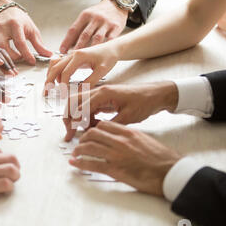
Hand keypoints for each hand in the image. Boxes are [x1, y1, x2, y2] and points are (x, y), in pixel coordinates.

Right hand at [0, 0, 51, 64]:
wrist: (5, 11)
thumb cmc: (19, 20)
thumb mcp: (31, 29)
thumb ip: (39, 44)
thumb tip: (47, 54)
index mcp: (14, 24)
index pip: (20, 42)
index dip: (26, 54)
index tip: (32, 61)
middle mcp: (2, 27)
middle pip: (3, 47)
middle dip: (13, 58)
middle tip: (21, 60)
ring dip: (6, 60)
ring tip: (14, 63)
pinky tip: (6, 58)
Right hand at [0, 144, 19, 205]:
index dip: (2, 160)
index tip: (1, 167)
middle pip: (11, 158)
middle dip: (15, 166)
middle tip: (13, 174)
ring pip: (13, 170)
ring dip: (15, 177)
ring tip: (10, 183)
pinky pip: (7, 184)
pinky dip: (8, 188)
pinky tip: (2, 192)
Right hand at [44, 44, 117, 92]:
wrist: (112, 48)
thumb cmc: (109, 57)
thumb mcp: (102, 71)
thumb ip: (90, 81)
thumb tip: (79, 91)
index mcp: (79, 56)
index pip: (66, 72)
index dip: (62, 84)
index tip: (62, 94)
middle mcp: (73, 54)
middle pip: (55, 67)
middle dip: (49, 80)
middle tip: (46, 91)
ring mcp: (71, 55)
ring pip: (54, 64)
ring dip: (50, 75)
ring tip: (49, 86)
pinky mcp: (72, 58)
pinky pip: (58, 63)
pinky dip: (54, 71)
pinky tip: (57, 80)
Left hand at [60, 0, 127, 53]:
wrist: (116, 5)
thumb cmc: (99, 13)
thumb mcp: (86, 16)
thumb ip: (79, 28)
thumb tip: (68, 44)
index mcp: (85, 15)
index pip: (73, 29)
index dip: (66, 41)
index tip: (62, 50)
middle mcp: (95, 18)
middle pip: (85, 35)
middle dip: (77, 47)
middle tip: (72, 58)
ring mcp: (106, 23)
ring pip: (97, 38)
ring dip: (90, 49)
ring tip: (85, 59)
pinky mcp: (116, 27)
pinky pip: (110, 39)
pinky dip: (104, 47)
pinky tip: (100, 55)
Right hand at [63, 82, 178, 140]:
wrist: (157, 94)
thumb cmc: (145, 102)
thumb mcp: (127, 117)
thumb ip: (108, 125)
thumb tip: (93, 132)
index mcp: (104, 93)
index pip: (80, 107)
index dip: (73, 122)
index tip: (70, 134)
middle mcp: (99, 91)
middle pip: (74, 101)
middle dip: (68, 117)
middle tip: (69, 132)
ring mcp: (101, 94)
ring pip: (79, 104)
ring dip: (76, 117)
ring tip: (78, 131)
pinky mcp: (105, 98)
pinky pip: (89, 107)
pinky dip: (85, 117)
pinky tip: (90, 127)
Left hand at [69, 121, 181, 196]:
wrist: (170, 172)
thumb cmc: (162, 158)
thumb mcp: (145, 140)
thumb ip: (131, 138)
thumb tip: (122, 140)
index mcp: (128, 132)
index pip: (104, 125)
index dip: (93, 128)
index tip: (89, 132)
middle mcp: (120, 141)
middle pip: (93, 133)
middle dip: (83, 137)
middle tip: (80, 143)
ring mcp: (116, 155)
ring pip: (89, 147)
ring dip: (78, 150)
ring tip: (75, 153)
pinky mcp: (115, 169)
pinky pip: (92, 164)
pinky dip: (80, 163)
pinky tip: (74, 163)